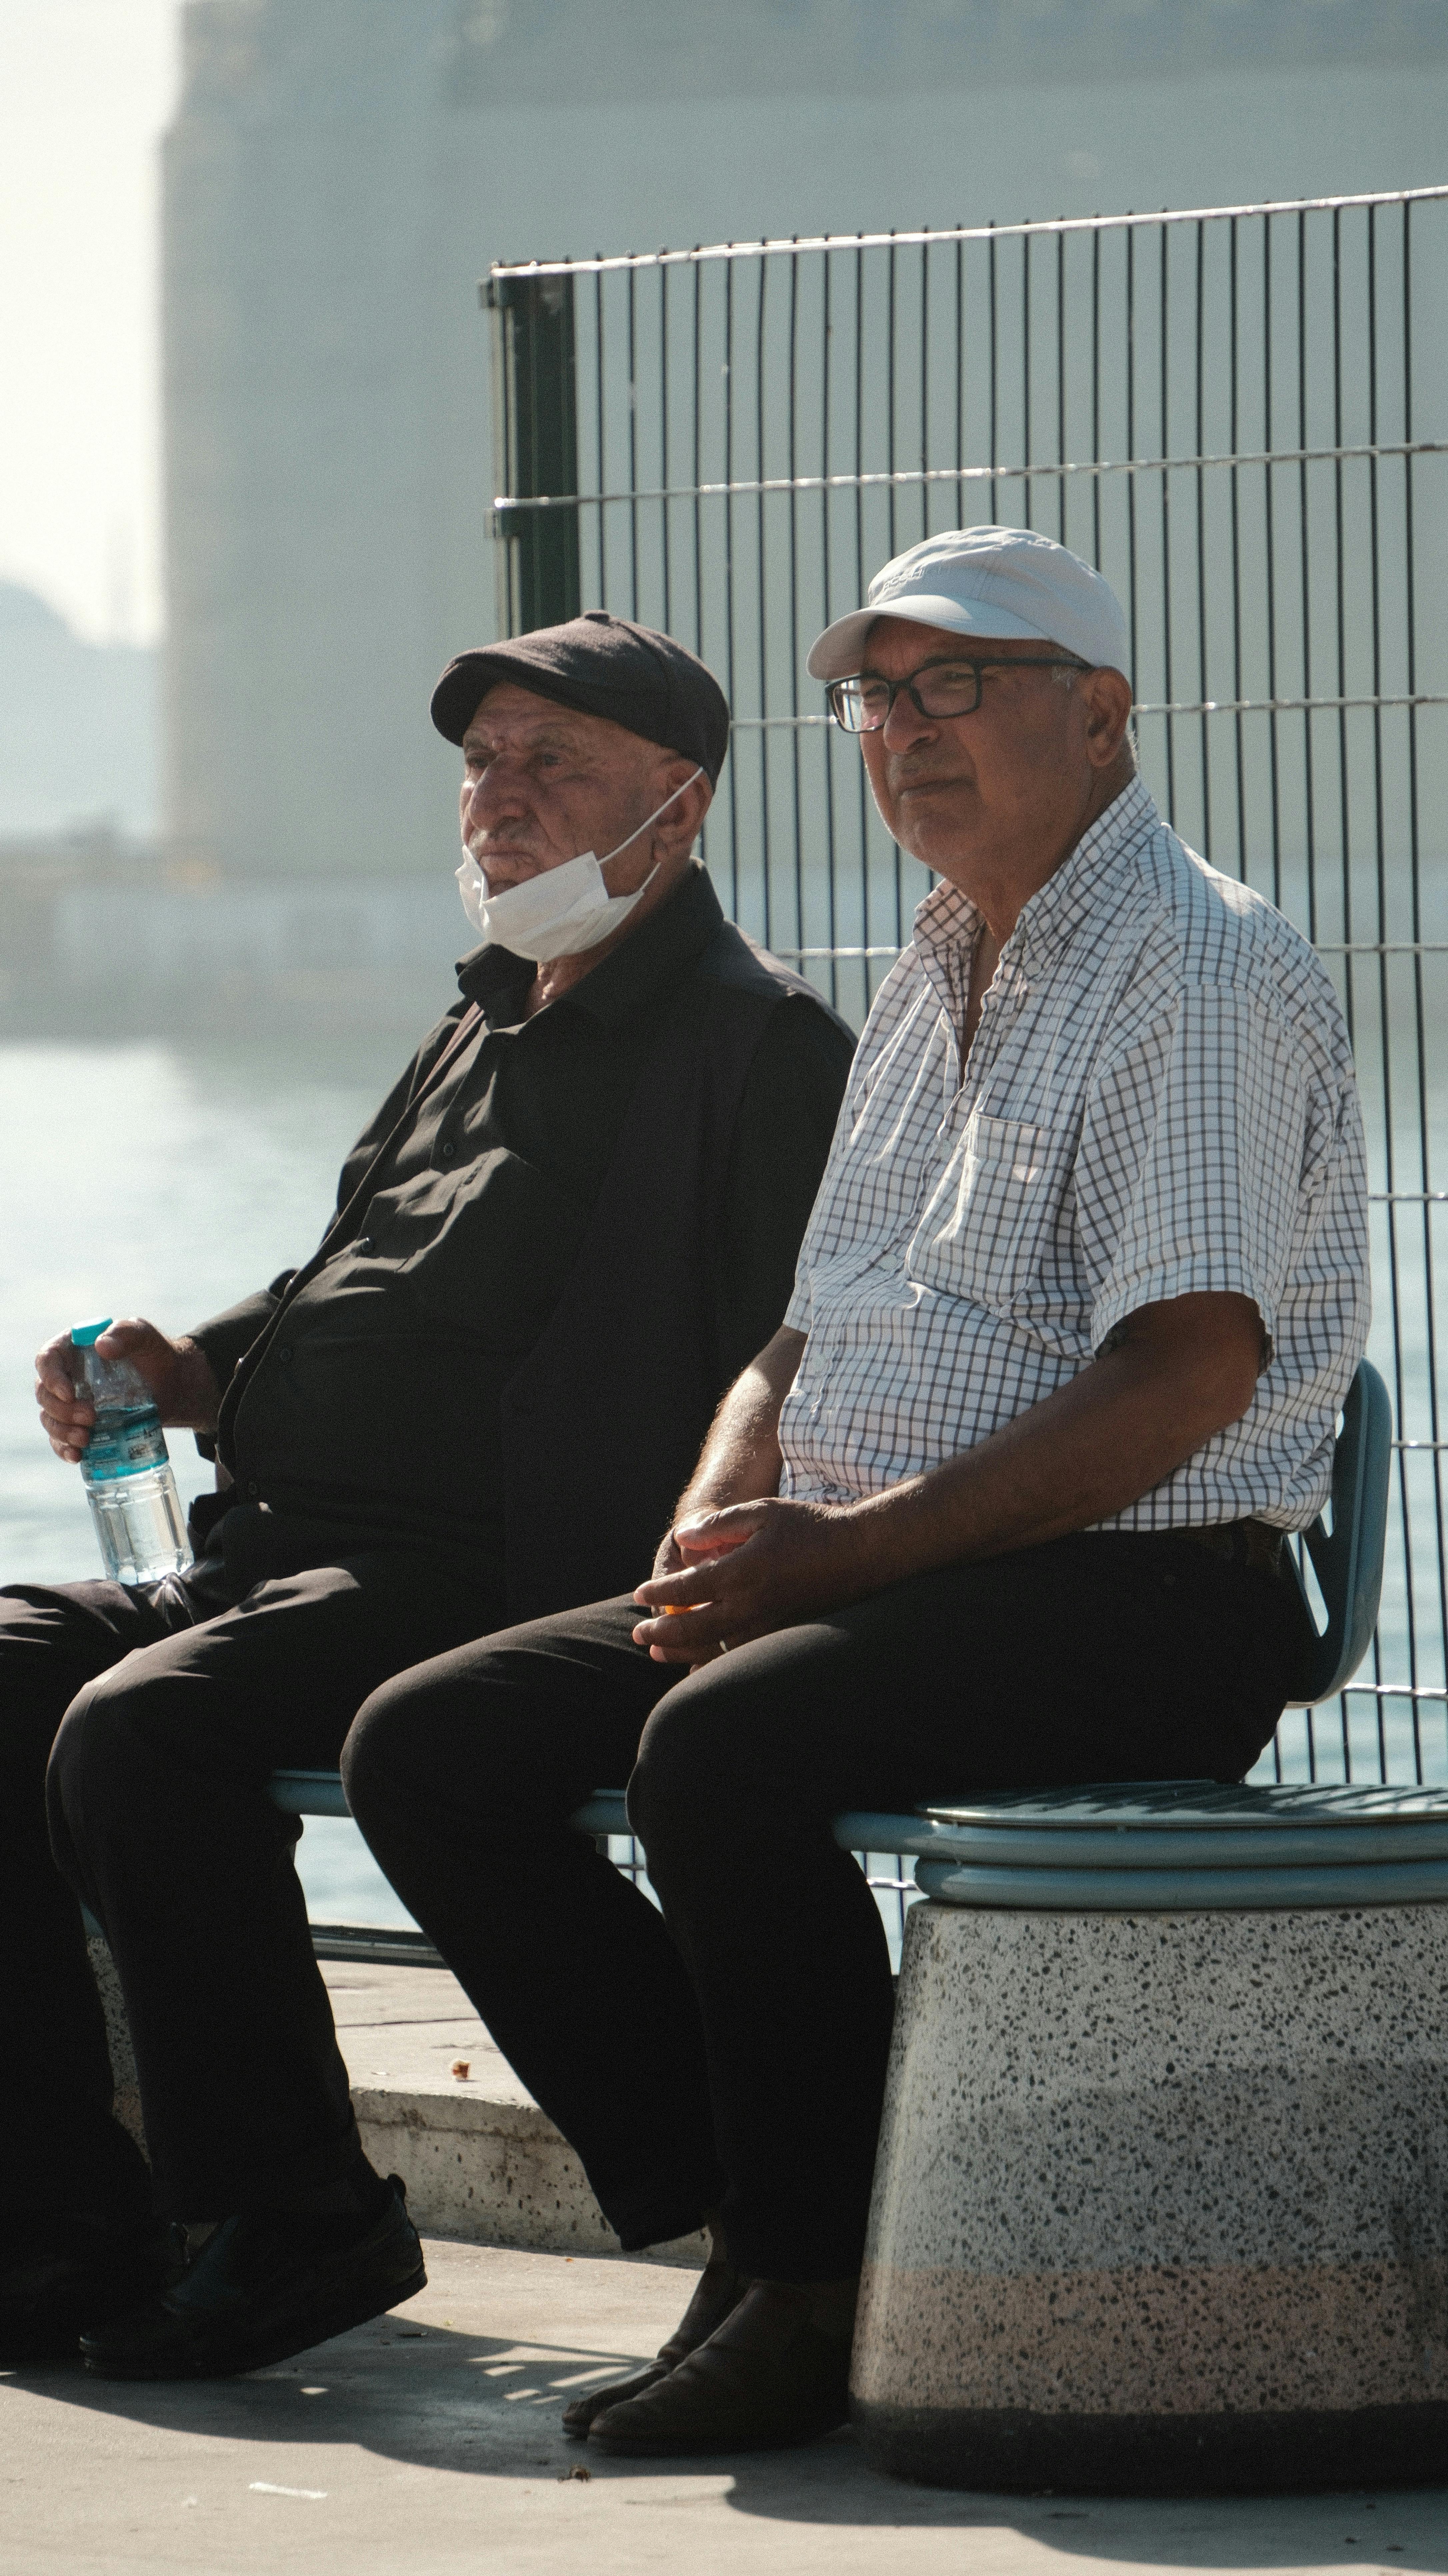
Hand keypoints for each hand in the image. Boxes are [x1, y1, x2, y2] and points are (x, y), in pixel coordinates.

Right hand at [35, 1320, 221, 1464]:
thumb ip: (126, 1333)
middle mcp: (66, 1376)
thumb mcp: (145, 1336)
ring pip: (50, 1419)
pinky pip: (61, 1439)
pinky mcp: (80, 1424)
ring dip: (62, 1432)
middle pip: (45, 1394)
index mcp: (72, 1349)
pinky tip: (76, 1456)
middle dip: (62, 1410)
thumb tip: (101, 1345)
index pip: (47, 1359)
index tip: (69, 1394)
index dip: (51, 1377)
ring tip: (85, 1439)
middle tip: (90, 1417)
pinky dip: (64, 1449)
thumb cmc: (154, 1354)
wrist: (171, 1385)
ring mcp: (71, 1403)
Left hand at [631, 1498, 875, 1663]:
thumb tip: (681, 1538)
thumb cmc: (810, 1526)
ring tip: (657, 1652)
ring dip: (681, 1651)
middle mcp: (753, 1603)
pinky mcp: (782, 1635)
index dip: (659, 1593)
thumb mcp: (763, 1511)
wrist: (860, 1554)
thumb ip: (720, 1524)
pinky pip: (740, 1657)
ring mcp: (768, 1624)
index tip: (639, 1595)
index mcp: (744, 1570)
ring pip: (714, 1648)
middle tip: (638, 1634)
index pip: (688, 1587)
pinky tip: (697, 1666)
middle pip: (694, 1625)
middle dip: (661, 1631)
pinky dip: (713, 1664)